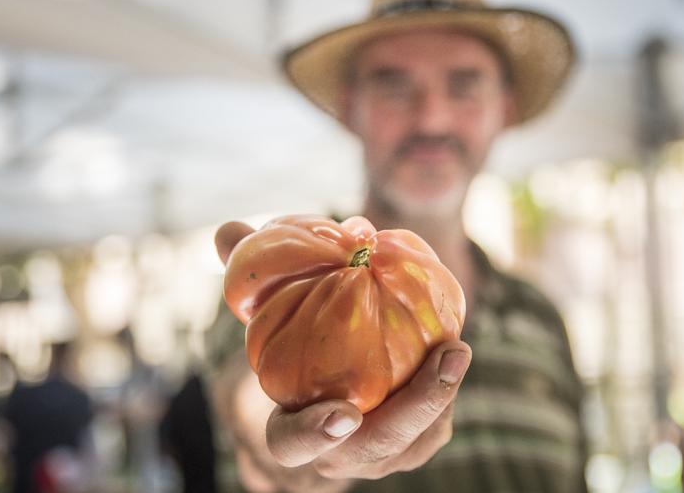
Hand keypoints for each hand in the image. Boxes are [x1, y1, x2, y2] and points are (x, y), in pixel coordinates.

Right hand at [215, 221, 471, 481]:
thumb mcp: (268, 320)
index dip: (314, 434)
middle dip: (413, 408)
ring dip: (440, 395)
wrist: (329, 392)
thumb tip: (228, 230)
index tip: (343, 414)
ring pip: (417, 438)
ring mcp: (381, 454)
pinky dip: (446, 385)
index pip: (292, 445)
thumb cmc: (293, 351)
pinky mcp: (416, 441)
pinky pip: (436, 422)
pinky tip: (453, 341)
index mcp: (289, 433)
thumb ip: (249, 284)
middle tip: (444, 358)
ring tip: (455, 347)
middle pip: (376, 446)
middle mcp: (338, 454)